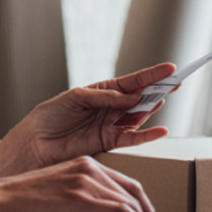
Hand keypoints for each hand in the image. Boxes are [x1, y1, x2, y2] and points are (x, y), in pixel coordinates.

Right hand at [0, 157, 166, 211]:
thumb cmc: (21, 204)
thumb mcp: (62, 203)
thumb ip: (89, 209)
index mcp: (85, 165)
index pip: (125, 185)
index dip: (142, 206)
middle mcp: (90, 168)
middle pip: (134, 193)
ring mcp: (87, 181)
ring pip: (132, 204)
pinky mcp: (83, 198)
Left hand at [2, 64, 177, 171]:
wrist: (36, 142)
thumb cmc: (51, 115)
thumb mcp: (75, 97)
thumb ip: (105, 97)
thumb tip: (131, 98)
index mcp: (103, 91)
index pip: (133, 81)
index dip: (152, 74)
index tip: (170, 68)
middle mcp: (111, 107)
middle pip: (141, 96)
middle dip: (159, 89)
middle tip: (175, 83)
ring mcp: (112, 125)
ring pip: (140, 115)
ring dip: (152, 107)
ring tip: (161, 99)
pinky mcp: (109, 142)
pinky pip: (133, 138)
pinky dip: (148, 134)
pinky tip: (161, 129)